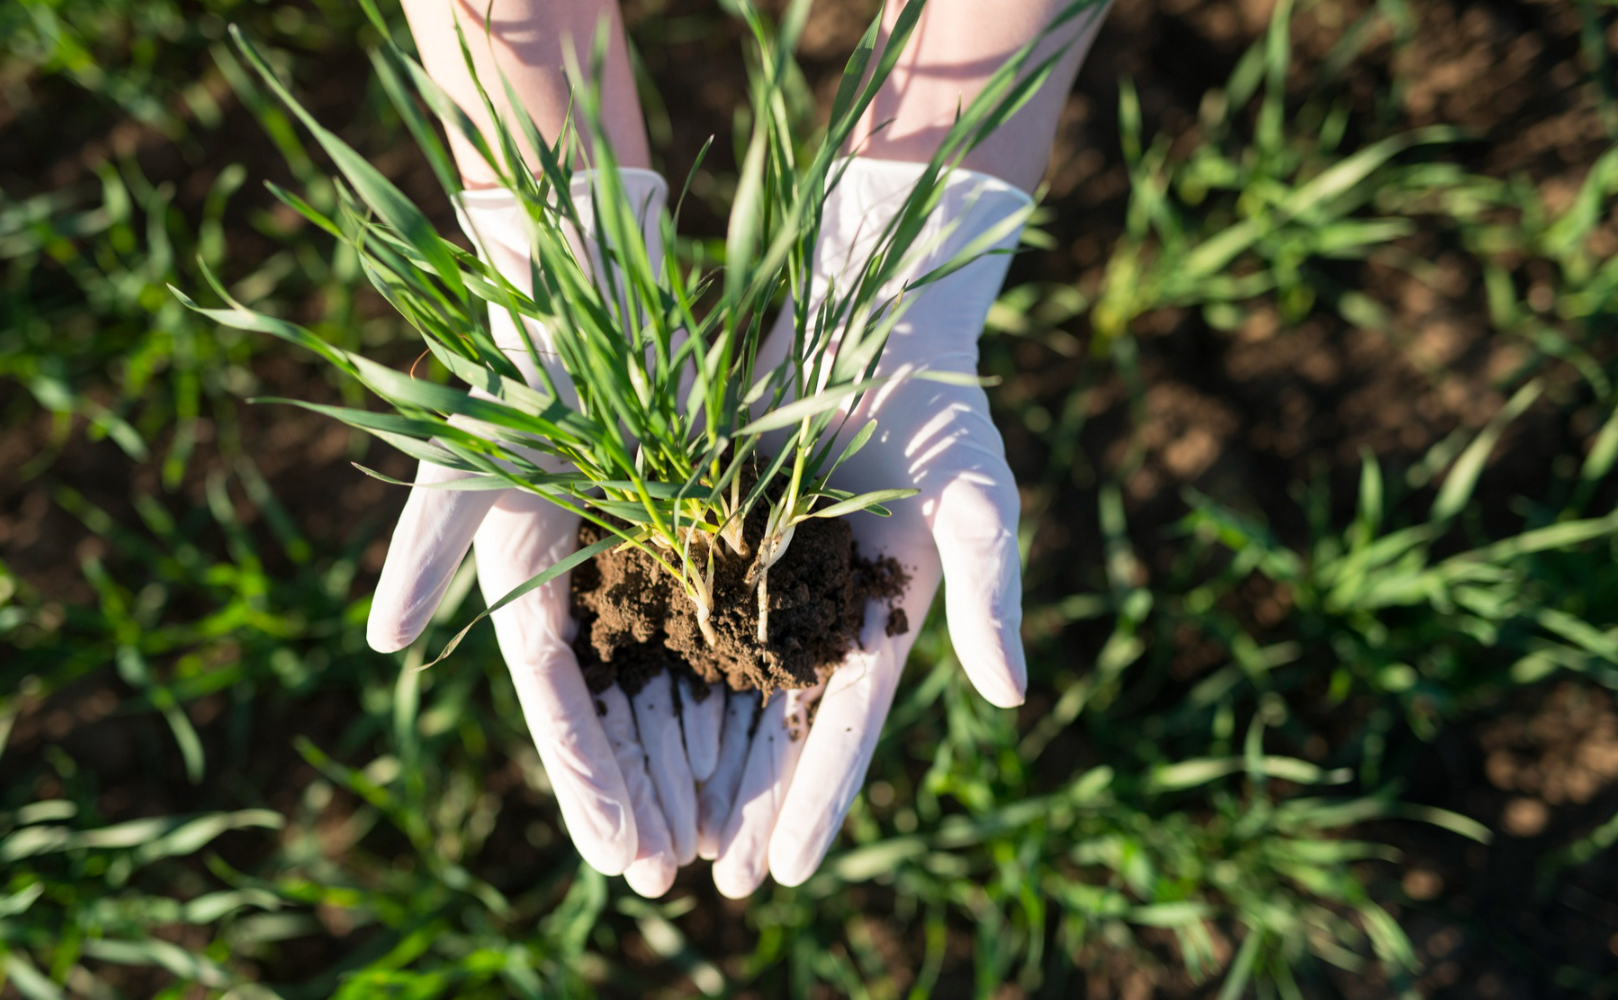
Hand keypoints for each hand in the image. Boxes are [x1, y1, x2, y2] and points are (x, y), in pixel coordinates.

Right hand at [365, 170, 707, 895]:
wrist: (584, 280)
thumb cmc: (517, 365)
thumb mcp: (467, 459)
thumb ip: (426, 551)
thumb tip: (379, 648)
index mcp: (525, 584)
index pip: (559, 707)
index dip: (586, 785)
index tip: (619, 856)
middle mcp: (584, 588)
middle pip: (617, 716)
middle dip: (640, 796)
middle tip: (670, 879)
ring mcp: (641, 564)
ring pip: (670, 686)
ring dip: (688, 761)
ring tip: (713, 839)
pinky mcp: (695, 532)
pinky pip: (723, 624)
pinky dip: (737, 685)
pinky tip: (766, 739)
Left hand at [701, 159, 1032, 894]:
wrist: (871, 304)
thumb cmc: (940, 401)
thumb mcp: (979, 498)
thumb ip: (990, 594)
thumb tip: (1009, 699)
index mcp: (882, 618)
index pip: (844, 729)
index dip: (817, 802)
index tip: (788, 875)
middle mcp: (815, 610)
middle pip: (769, 727)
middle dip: (745, 803)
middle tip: (710, 883)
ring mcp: (755, 571)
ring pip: (711, 684)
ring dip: (687, 756)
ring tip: (659, 827)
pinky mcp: (702, 524)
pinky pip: (667, 606)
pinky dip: (646, 665)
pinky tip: (609, 714)